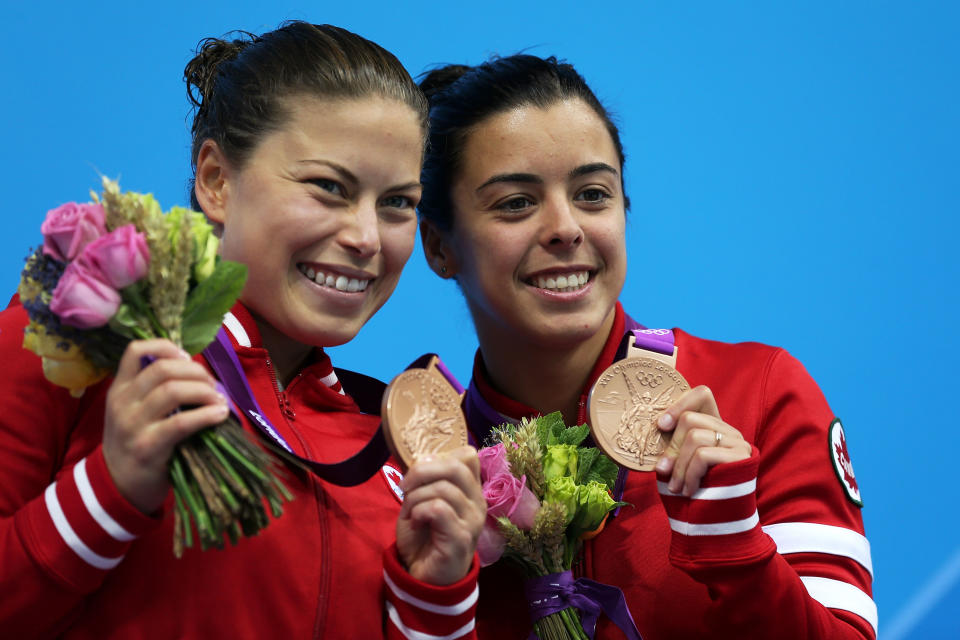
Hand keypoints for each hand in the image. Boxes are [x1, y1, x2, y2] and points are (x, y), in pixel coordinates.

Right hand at [102, 339, 228, 513]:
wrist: (119, 486)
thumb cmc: (136, 442)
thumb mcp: (134, 411)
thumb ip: (155, 390)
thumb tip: (198, 372)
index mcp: (119, 388)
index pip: (135, 350)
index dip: (166, 347)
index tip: (188, 359)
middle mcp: (122, 402)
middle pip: (162, 368)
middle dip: (195, 372)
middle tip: (212, 384)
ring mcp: (133, 424)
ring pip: (172, 390)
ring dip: (203, 391)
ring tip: (218, 400)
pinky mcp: (148, 447)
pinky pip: (181, 423)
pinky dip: (206, 414)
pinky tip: (220, 414)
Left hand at [396, 446, 486, 584]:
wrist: (424, 577)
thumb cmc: (424, 537)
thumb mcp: (422, 500)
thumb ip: (426, 479)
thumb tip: (421, 458)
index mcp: (471, 490)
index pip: (468, 455)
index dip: (437, 457)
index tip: (418, 474)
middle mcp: (478, 502)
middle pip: (456, 466)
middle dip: (422, 471)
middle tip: (404, 487)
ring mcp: (473, 521)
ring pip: (444, 488)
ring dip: (416, 497)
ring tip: (409, 513)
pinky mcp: (461, 538)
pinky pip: (438, 509)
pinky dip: (419, 511)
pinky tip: (415, 523)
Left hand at [654, 385, 750, 495]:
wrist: (717, 526)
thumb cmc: (695, 494)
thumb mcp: (679, 464)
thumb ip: (672, 446)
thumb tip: (656, 427)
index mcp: (715, 428)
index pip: (702, 395)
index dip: (679, 404)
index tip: (661, 425)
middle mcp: (729, 431)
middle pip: (690, 419)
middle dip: (671, 447)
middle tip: (664, 471)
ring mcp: (738, 444)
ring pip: (694, 436)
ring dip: (679, 465)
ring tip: (676, 487)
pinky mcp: (741, 459)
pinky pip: (703, 455)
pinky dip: (689, 474)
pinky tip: (689, 490)